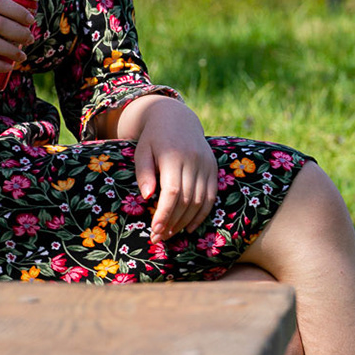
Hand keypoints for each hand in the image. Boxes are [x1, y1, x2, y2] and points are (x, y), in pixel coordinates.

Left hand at [118, 95, 217, 243]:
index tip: (155, 231)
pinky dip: (202, 214)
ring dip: (186, 222)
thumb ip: (144, 173)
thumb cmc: (153, 138)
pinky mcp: (213, 168)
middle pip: (186, 199)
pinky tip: (190, 227)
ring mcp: (206, 164)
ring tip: (171, 234)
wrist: (176, 118)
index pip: (172, 192)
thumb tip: (147, 197)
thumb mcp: (142, 151)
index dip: (164, 214)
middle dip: (172, 222)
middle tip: (159, 237)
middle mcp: (193, 160)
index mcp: (173, 155)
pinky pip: (211, 196)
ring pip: (199, 200)